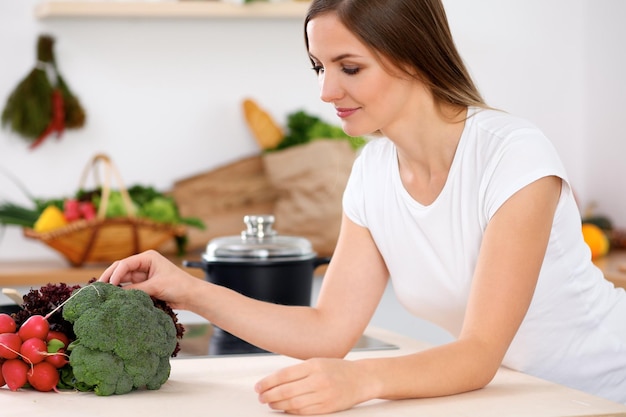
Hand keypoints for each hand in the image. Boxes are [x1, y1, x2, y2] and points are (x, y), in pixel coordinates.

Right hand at [98, 249, 195, 309]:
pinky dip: (122, 293)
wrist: (191, 296)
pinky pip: (129, 288)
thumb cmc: (179, 285)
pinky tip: (113, 298)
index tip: (109, 285)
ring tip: (102, 295)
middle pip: (121, 270)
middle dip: (110, 278)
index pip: (125, 264)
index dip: (115, 273)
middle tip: (98, 289)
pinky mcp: (144, 286)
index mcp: (148, 258)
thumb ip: (136, 290)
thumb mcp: (156, 286)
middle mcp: (144, 265)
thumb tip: (117, 295)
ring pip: (123, 280)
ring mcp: (143, 276)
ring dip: (114, 286)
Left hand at [255, 358, 375, 414]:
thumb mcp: (318, 362)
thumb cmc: (339, 369)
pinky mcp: (328, 408)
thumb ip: (299, 370)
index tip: (258, 386)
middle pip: (286, 391)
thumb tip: (275, 381)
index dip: (268, 382)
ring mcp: (324, 395)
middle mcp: (318, 380)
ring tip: (270, 403)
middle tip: (261, 397)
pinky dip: (291, 411)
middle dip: (269, 395)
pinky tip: (285, 409)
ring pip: (293, 404)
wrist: (363, 379)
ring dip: (278, 405)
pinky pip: (304, 412)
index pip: (284, 375)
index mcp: (314, 365)